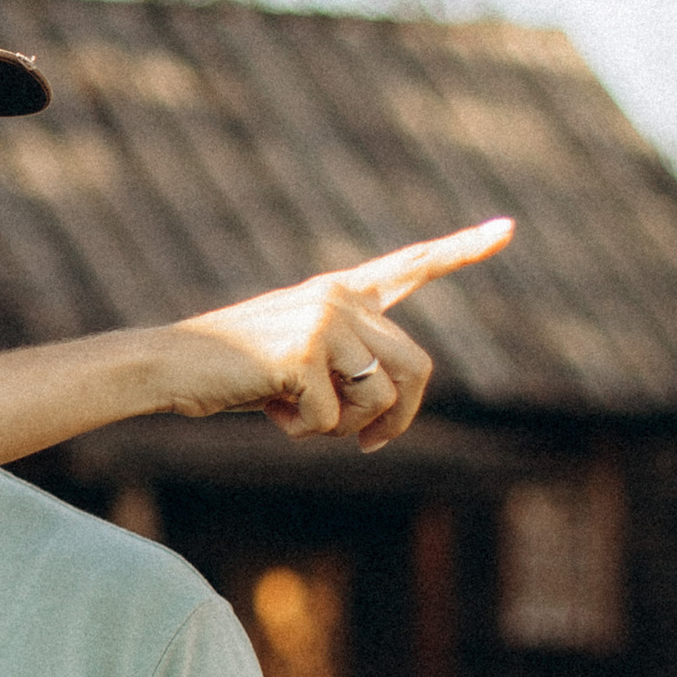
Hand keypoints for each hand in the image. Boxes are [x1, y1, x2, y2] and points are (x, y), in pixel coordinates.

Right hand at [161, 218, 512, 450]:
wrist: (168, 365)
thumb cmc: (231, 371)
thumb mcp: (298, 364)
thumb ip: (348, 370)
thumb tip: (389, 418)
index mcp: (340, 293)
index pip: (411, 266)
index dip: (462, 248)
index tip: (507, 229)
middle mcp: (339, 298)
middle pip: (416, 366)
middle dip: (399, 418)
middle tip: (371, 446)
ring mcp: (324, 320)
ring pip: (380, 396)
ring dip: (347, 428)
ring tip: (296, 417)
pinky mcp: (305, 351)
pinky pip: (332, 418)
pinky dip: (303, 430)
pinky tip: (268, 410)